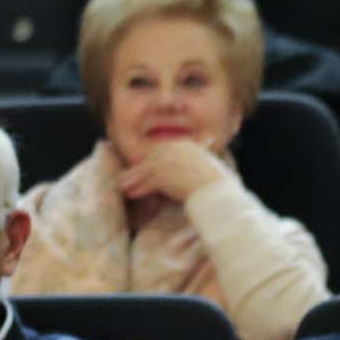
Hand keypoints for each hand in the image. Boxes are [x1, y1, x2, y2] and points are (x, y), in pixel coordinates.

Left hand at [112, 138, 233, 209]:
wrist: (216, 190)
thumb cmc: (217, 183)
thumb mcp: (207, 166)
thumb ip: (195, 162)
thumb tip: (193, 165)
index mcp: (185, 145)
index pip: (162, 152)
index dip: (151, 161)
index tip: (143, 166)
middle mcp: (173, 150)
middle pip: (150, 160)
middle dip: (138, 170)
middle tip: (126, 177)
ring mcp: (166, 161)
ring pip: (145, 171)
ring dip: (132, 179)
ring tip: (122, 186)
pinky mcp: (161, 175)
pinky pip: (146, 183)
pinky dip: (138, 188)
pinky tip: (130, 193)